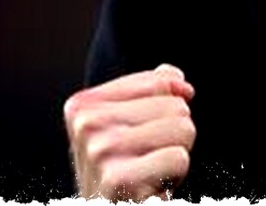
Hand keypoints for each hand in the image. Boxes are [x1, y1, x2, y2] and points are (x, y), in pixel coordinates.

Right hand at [63, 64, 196, 200]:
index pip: (159, 81)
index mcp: (83, 105)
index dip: (166, 110)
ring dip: (176, 154)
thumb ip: (153, 90)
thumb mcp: (131, 126)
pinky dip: (174, 175)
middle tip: (146, 161)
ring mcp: (100, 151)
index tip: (142, 138)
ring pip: (182, 128)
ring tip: (149, 172)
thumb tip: (176, 78)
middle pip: (175, 105)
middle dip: (173, 135)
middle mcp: (86, 124)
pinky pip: (179, 158)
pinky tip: (151, 187)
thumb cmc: (123, 174)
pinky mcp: (118, 178)